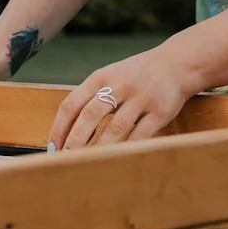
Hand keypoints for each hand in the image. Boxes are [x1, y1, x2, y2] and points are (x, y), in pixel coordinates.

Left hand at [49, 45, 199, 150]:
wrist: (175, 64)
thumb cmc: (134, 76)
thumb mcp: (109, 77)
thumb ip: (89, 98)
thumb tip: (65, 131)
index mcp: (100, 77)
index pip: (72, 103)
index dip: (60, 127)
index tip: (52, 146)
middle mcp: (118, 86)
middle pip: (90, 114)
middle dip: (75, 139)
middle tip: (65, 159)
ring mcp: (140, 98)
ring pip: (116, 127)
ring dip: (100, 148)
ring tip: (88, 165)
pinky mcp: (160, 111)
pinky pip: (141, 134)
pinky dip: (127, 149)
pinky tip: (117, 161)